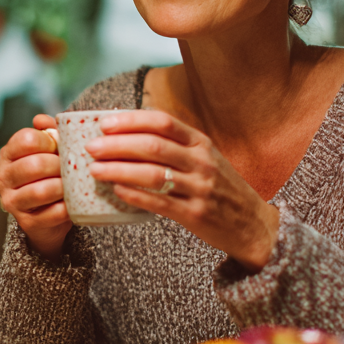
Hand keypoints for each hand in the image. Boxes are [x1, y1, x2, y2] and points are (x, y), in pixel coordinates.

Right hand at [0, 114, 71, 261]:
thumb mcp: (48, 150)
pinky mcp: (27, 223)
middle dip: (59, 165)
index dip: (49, 141)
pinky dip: (68, 207)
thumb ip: (49, 131)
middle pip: (33, 165)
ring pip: (40, 191)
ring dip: (63, 186)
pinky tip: (75, 201)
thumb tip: (41, 119)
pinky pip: (52, 214)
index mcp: (8, 154)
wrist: (48, 214)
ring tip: (74, 184)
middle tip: (72, 167)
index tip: (61, 146)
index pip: (25, 139)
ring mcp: (12, 202)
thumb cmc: (49, 174)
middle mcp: (3, 178)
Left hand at [86, 111, 279, 271]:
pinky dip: (134, 195)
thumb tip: (128, 132)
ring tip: (95, 170)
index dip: (131, 121)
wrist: (252, 223)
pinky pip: (159, 203)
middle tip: (91, 148)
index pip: (163, 122)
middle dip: (117, 145)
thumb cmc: (220, 187)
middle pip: (153, 146)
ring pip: (153, 174)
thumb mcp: (205, 157)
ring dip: (119, 170)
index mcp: (201, 142)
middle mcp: (202, 161)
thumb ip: (175, 145)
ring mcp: (200, 188)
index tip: (105, 123)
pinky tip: (116, 191)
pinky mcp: (195, 214)